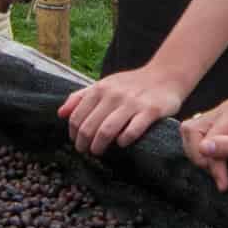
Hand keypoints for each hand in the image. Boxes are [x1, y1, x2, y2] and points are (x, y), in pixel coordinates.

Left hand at [59, 67, 185, 155]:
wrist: (166, 76)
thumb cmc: (131, 84)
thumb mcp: (104, 84)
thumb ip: (81, 97)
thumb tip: (61, 113)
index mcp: (100, 89)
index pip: (77, 116)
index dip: (73, 133)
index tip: (76, 141)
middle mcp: (114, 95)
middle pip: (89, 126)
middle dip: (83, 143)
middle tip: (85, 151)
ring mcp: (132, 103)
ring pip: (107, 130)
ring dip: (99, 145)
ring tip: (97, 152)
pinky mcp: (150, 111)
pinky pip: (132, 130)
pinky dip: (124, 140)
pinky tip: (121, 143)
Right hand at [178, 99, 227, 191]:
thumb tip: (202, 148)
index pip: (209, 134)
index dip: (212, 161)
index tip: (223, 183)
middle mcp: (224, 110)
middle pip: (192, 131)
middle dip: (202, 158)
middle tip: (220, 178)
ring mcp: (217, 119)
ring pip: (190, 136)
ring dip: (200, 158)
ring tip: (219, 173)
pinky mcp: (214, 130)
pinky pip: (194, 141)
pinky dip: (201, 157)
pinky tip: (216, 168)